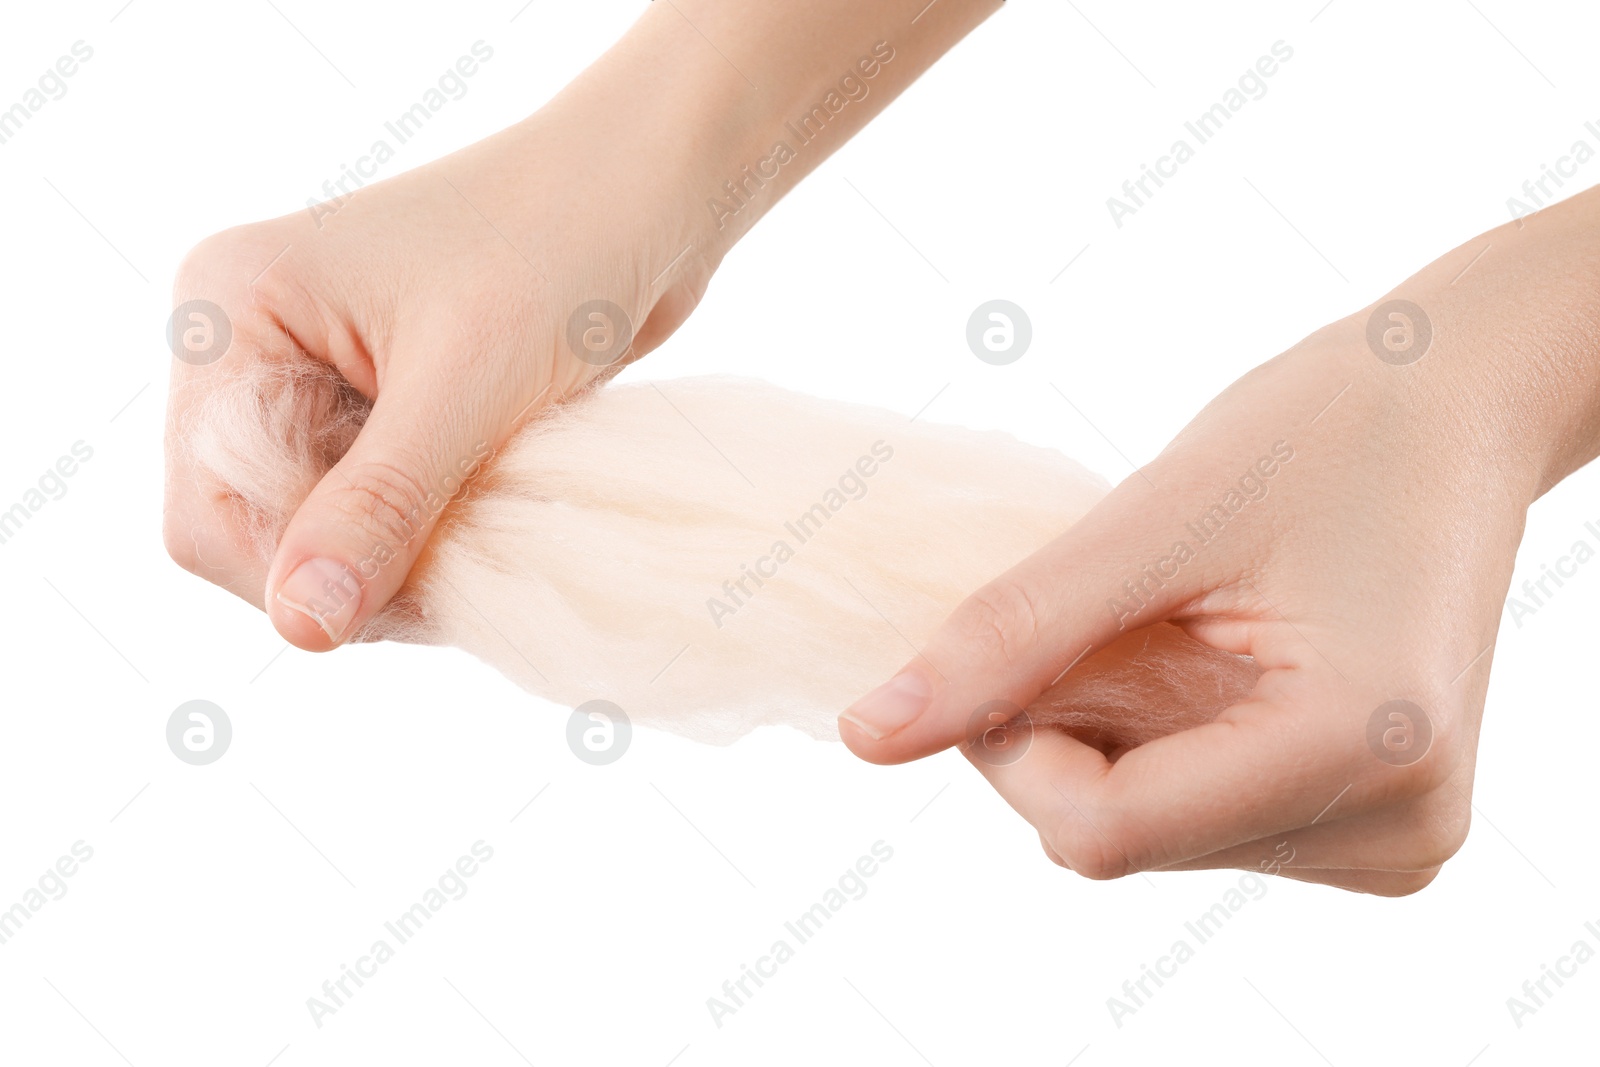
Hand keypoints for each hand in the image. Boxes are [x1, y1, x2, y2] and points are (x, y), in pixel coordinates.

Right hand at [164, 0, 1001, 650]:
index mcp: (231, 312)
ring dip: (402, 559)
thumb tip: (302, 627)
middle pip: (256, 533)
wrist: (652, 192)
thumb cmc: (561, 250)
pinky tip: (489, 513)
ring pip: (321, 534)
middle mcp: (252, 345)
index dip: (298, 578)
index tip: (411, 593)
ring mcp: (313, 376)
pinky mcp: (377, 404)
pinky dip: (427, 535)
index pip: (205, 512)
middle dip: (357, 572)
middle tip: (468, 564)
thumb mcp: (466, 388)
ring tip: (491, 527)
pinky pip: (373, 512)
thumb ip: (377, 507)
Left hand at [839, 188, 1599, 894]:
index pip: (1101, 829)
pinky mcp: (1378, 830)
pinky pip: (1202, 824)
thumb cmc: (1323, 432)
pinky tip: (1209, 665)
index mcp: (1361, 745)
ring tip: (1180, 628)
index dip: (1009, 747)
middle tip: (1098, 616)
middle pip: (1119, 841)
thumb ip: (1008, 636)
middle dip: (1062, 737)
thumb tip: (867, 735)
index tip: (1001, 651)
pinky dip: (1163, 750)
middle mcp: (1395, 826)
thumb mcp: (1151, 521)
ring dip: (1114, 740)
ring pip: (1151, 840)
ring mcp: (1395, 840)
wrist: (1453, 411)